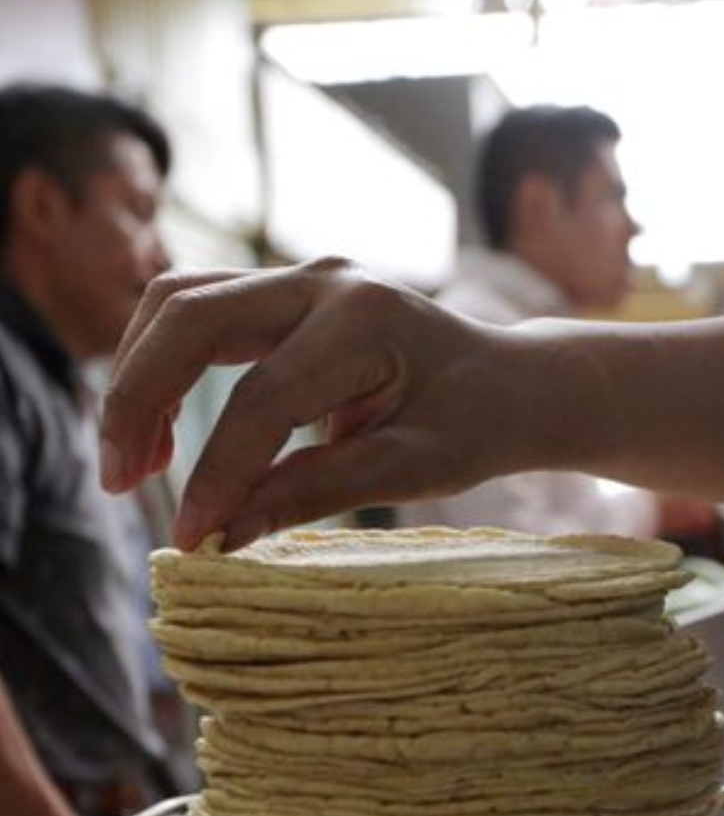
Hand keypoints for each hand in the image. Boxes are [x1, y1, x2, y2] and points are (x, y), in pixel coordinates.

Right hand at [101, 258, 522, 549]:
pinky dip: (165, 361)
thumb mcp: (413, 469)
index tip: (192, 538)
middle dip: (137, 400)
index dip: (218, 473)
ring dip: (139, 374)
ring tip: (133, 463)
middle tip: (120, 483)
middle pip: (191, 318)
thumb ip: (318, 492)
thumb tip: (225, 534)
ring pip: (181, 300)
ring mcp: (304, 277)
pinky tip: (163, 425)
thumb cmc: (476, 425)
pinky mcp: (288, 292)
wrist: (509, 382)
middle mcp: (326, 280)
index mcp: (367, 320)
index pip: (264, 399)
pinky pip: (201, 308)